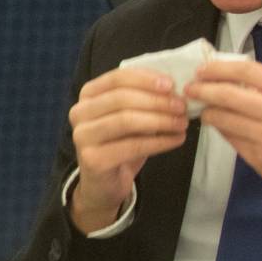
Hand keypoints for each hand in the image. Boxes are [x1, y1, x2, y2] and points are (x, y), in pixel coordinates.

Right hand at [66, 67, 188, 233]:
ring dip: (160, 120)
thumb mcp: (129, 116)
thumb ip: (143, 99)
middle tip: (183, 107)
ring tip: (182, 123)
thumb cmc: (120, 142)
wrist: (104, 182)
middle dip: (157, 101)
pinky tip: (177, 139)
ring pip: (126, 120)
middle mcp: (79, 112)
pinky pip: (132, 146)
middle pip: (121, 98)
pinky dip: (160, 142)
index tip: (172, 85)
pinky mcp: (92, 159)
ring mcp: (82, 136)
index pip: (116, 78)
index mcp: (87, 95)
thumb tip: (174, 89)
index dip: (145, 79)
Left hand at [188, 59, 261, 215]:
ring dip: (207, 112)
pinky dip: (220, 130)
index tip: (202, 69)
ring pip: (221, 117)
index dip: (218, 68)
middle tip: (190, 89)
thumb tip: (229, 78)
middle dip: (201, 89)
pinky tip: (221, 127)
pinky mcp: (258, 156)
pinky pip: (228, 137)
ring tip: (205, 110)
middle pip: (226, 93)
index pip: (245, 71)